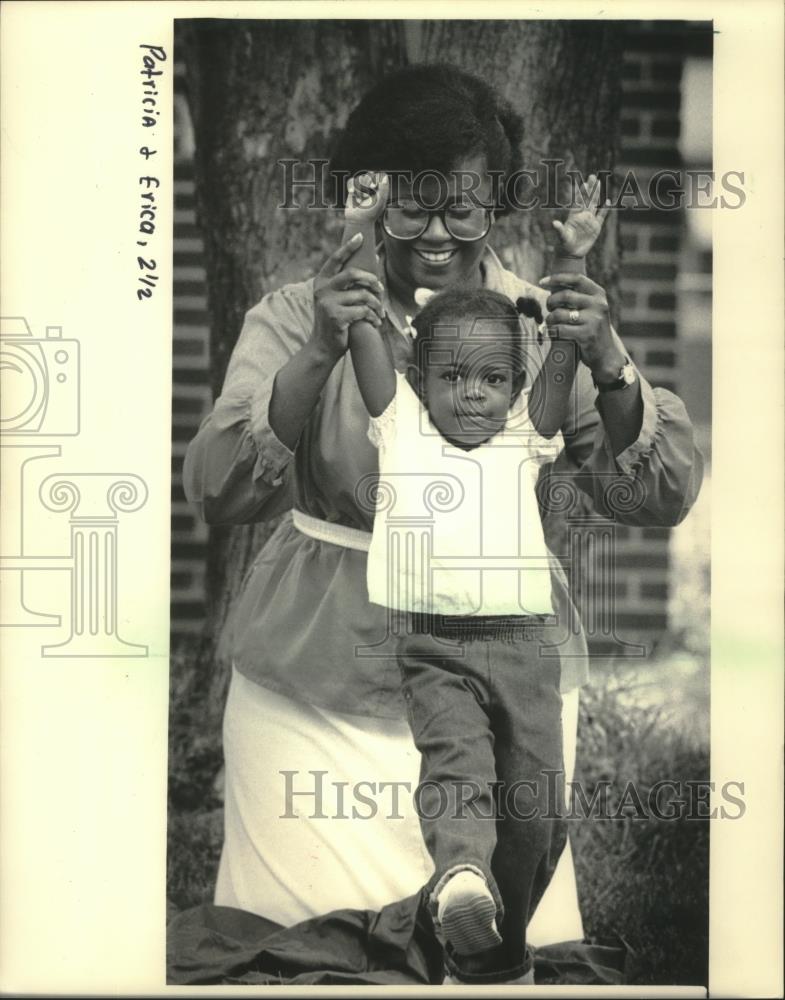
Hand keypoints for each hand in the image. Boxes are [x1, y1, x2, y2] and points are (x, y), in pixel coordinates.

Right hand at [312, 234, 384, 360]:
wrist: (323, 347)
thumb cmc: (335, 321)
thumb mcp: (335, 299)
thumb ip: (347, 284)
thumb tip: (372, 260)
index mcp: (321, 282)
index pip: (336, 259)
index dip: (348, 247)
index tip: (361, 237)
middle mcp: (322, 290)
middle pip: (353, 274)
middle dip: (371, 280)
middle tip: (380, 289)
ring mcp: (328, 303)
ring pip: (362, 295)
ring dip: (376, 305)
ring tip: (379, 313)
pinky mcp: (337, 317)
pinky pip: (363, 311)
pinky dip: (373, 317)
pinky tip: (375, 323)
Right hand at [344, 171, 388, 223]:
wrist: (357, 220)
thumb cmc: (370, 214)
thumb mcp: (380, 203)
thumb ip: (384, 190)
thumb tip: (385, 177)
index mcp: (381, 189)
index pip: (380, 176)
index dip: (375, 180)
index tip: (373, 187)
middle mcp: (372, 187)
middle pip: (369, 175)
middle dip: (365, 186)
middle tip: (365, 197)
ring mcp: (362, 187)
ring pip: (360, 178)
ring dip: (358, 189)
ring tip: (360, 199)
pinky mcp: (354, 189)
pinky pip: (351, 180)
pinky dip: (351, 187)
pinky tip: (352, 194)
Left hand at [540, 272, 625, 380]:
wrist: (606, 354)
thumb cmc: (592, 328)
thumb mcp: (591, 309)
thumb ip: (578, 297)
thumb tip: (552, 286)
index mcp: (599, 294)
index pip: (576, 278)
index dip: (557, 278)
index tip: (542, 282)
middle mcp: (598, 305)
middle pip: (564, 295)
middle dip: (551, 301)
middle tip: (548, 308)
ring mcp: (593, 320)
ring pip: (559, 313)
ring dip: (549, 319)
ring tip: (550, 323)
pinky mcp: (586, 335)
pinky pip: (560, 329)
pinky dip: (552, 331)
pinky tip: (553, 334)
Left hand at [552, 173, 609, 257]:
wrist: (572, 254)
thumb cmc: (564, 245)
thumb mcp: (562, 237)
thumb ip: (559, 229)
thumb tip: (554, 223)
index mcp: (574, 216)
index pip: (578, 201)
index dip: (581, 192)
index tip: (584, 182)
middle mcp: (582, 216)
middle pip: (587, 199)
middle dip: (590, 188)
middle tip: (593, 176)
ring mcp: (589, 221)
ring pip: (594, 204)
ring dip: (596, 194)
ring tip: (599, 183)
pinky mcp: (596, 228)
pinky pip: (601, 216)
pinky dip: (605, 210)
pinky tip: (608, 201)